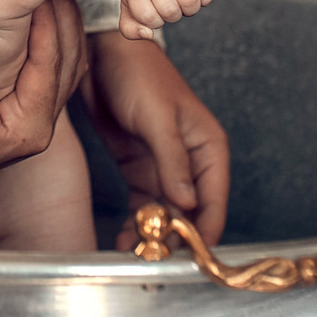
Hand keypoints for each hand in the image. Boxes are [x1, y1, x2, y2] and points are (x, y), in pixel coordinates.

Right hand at [0, 0, 86, 206]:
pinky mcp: (19, 107)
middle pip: (70, 64)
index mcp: (25, 130)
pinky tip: (40, 12)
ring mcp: (31, 117)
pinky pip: (49, 68)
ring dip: (64, 27)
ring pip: (66, 66)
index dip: (48, 26)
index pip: (49, 69)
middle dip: (65, 20)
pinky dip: (52, 40)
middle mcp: (37, 126)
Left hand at [85, 31, 230, 246]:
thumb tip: (188, 204)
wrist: (103, 53)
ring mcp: (165, 167)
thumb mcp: (157, 118)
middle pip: (190, 214)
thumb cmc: (138, 74)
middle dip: (175, 239)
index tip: (189, 258)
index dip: (204, 232)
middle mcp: (191, 162)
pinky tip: (125, 240)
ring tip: (135, 255)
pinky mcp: (140, 169)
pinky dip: (136, 223)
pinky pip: (144, 205)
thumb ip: (172, 161)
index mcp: (208, 148)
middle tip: (154, 262)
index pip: (213, 202)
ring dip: (153, 236)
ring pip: (165, 213)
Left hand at [118, 0, 214, 40]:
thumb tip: (148, 34)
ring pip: (190, 1)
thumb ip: (131, 29)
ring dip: (189, 9)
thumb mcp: (131, 12)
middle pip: (171, 10)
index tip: (153, 12)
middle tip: (169, 6)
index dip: (154, 22)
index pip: (147, 17)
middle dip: (172, 17)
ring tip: (180, 0)